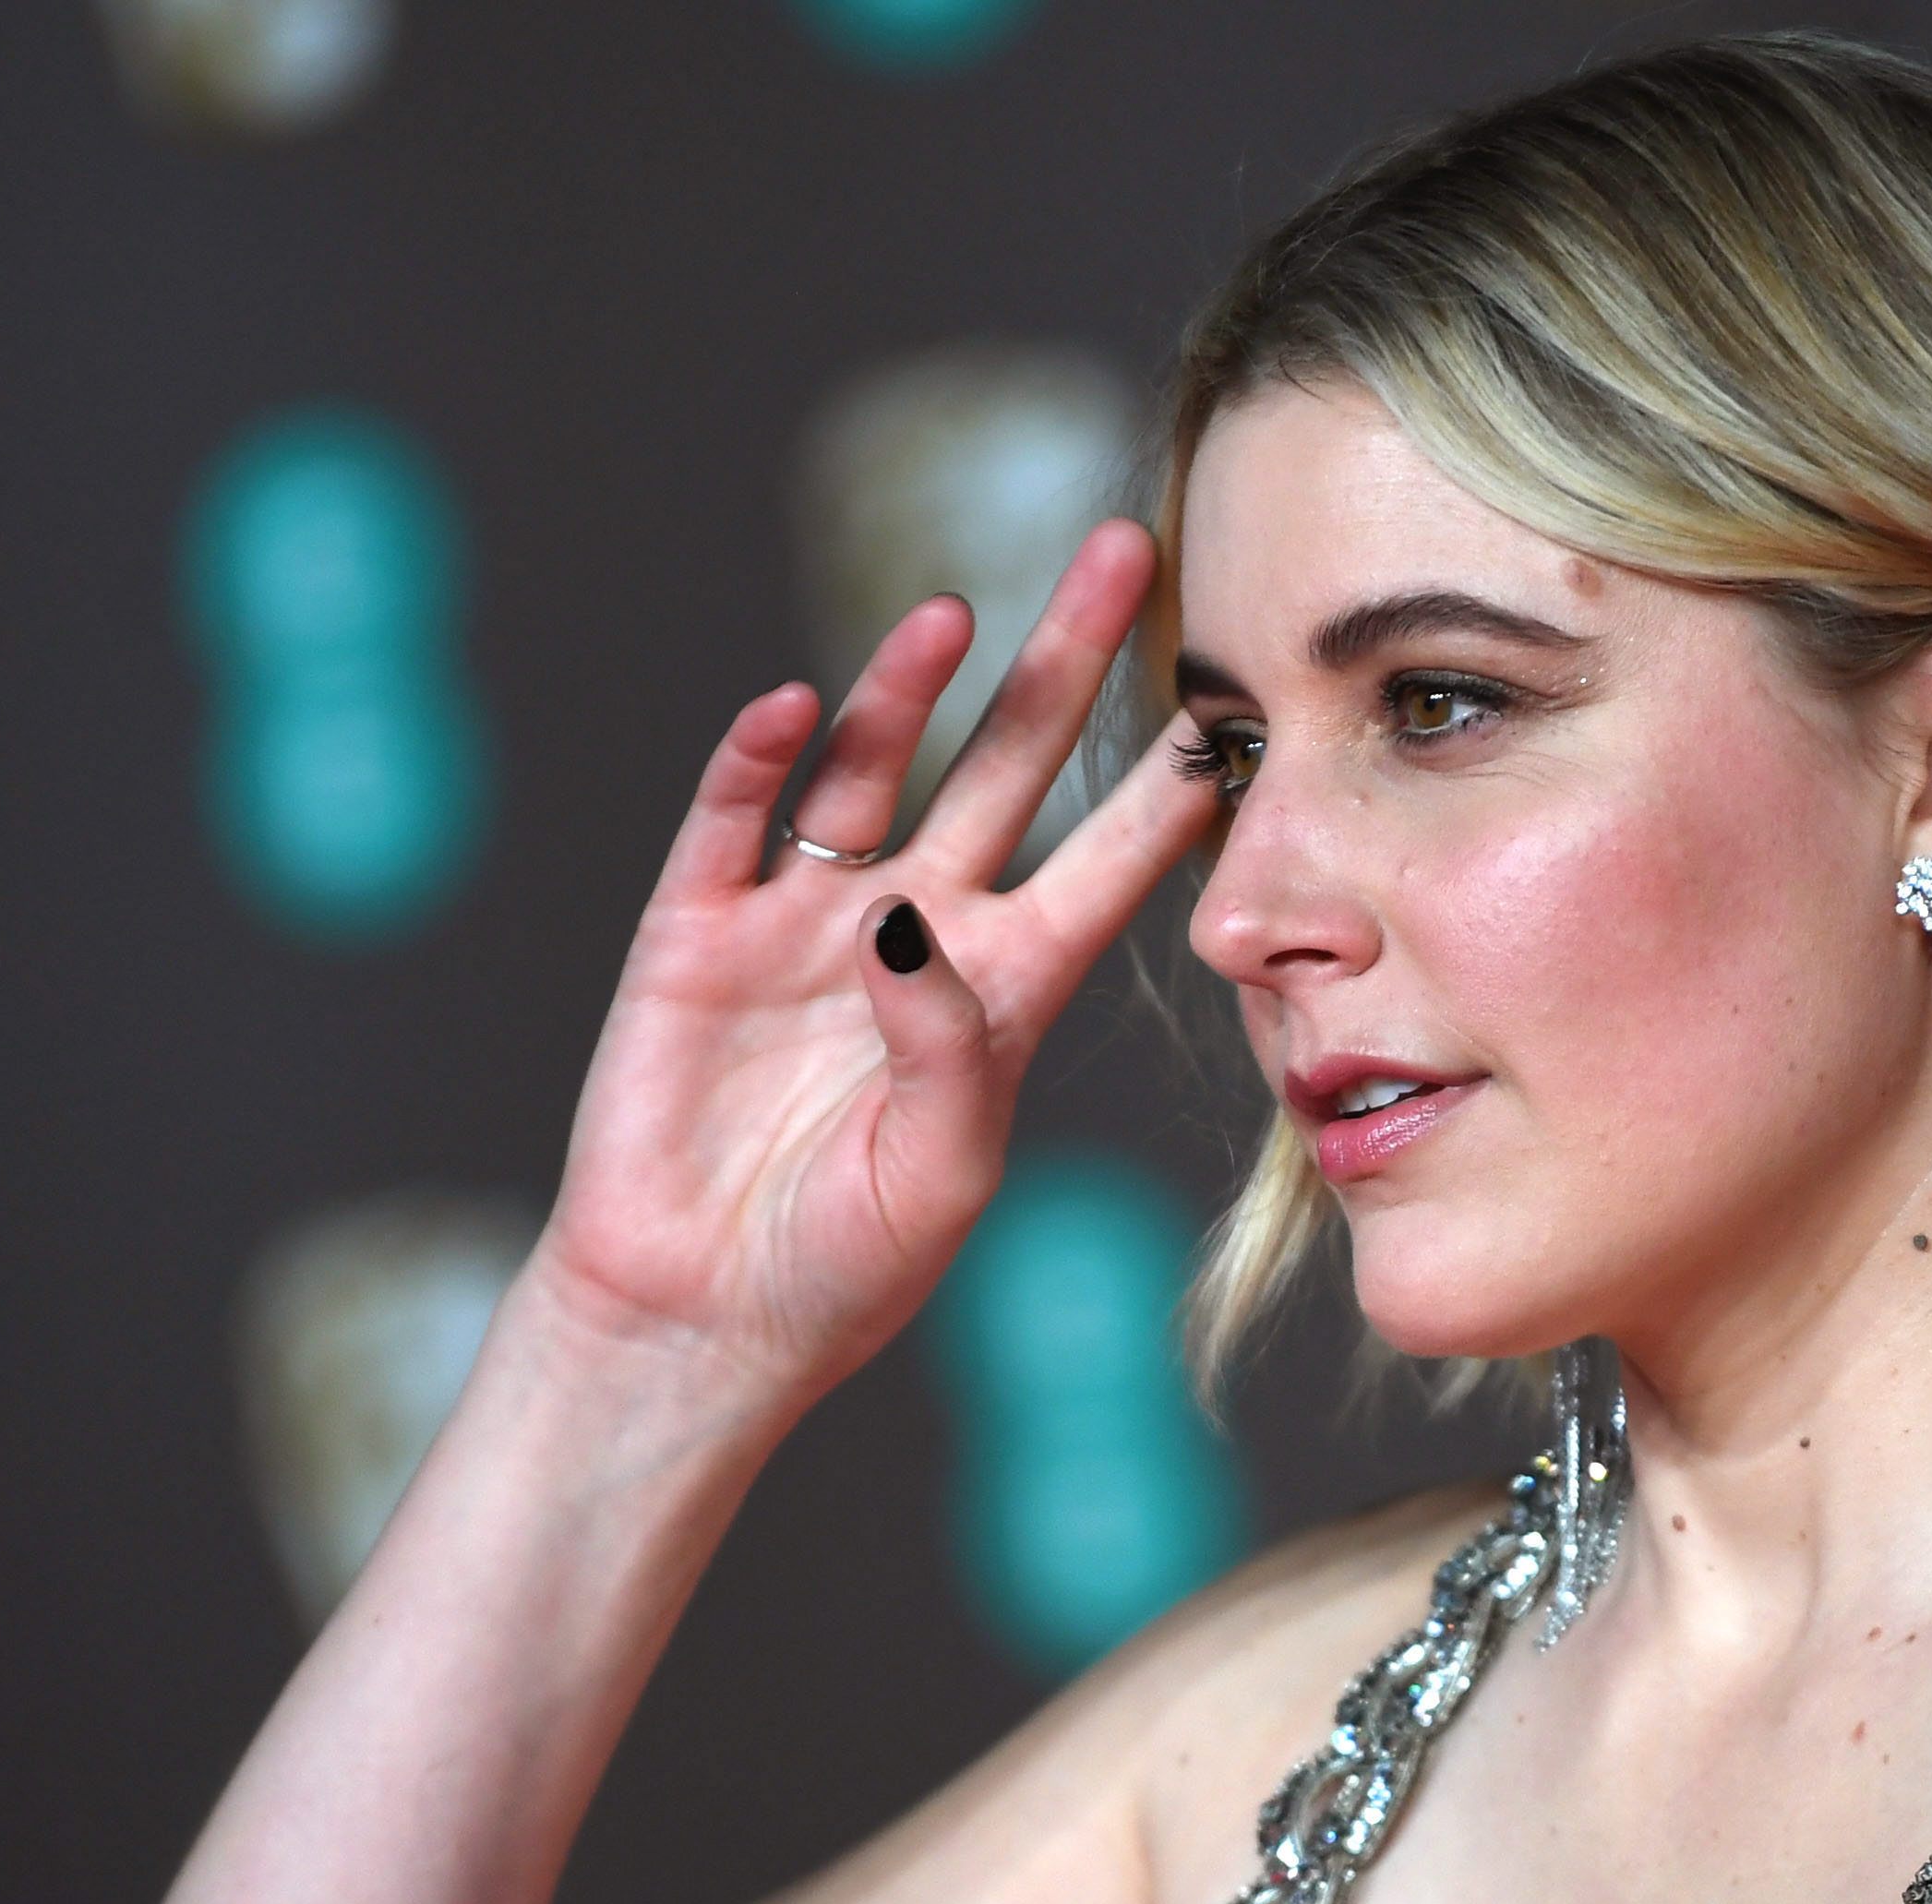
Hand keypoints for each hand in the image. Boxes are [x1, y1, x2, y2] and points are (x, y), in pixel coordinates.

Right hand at [523, 519, 1212, 1430]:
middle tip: (1124, 555)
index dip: (1167, 786)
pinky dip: (756, 762)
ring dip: (908, 691)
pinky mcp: (696, 933)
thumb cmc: (840, 1270)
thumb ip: (946, 1049)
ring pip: (870, 771)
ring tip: (957, 613)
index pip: (1106, 864)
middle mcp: (912, 930)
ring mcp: (801, 920)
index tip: (1236, 704)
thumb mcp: (936, 1172)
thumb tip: (904, 920)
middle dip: (1062, 666)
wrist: (695, 1321)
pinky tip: (789, 705)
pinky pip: (730, 822)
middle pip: (1005, 769)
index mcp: (1000, 994)